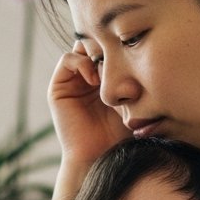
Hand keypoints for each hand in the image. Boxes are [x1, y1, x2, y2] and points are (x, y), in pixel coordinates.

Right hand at [47, 41, 130, 165]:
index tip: (132, 53)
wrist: (101, 155)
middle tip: (119, 56)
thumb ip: (132, 76)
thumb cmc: (122, 133)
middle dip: (105, 46)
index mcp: (103, 80)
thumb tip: (141, 47)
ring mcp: (71, 82)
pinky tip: (95, 79)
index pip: (108, 48)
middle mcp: (86, 79)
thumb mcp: (132, 99)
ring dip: (94, 53)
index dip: (118, 46)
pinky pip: (67, 60)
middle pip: (93, 44)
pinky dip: (81, 63)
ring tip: (107, 71)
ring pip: (80, 48)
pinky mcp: (58, 89)